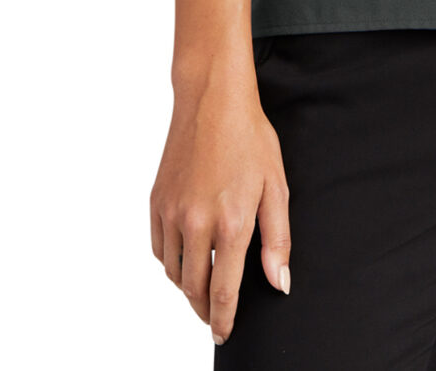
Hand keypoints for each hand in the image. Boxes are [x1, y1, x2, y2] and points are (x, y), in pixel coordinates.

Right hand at [149, 56, 291, 346]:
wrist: (211, 100)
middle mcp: (196, 222)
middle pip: (194, 289)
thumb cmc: (249, 139)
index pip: (224, 291)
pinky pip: (159, 248)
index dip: (224, 320)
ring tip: (203, 290)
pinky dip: (171, 262)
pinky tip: (186, 260)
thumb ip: (277, 241)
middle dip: (205, 310)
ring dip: (187, 288)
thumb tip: (279, 282)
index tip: (225, 335)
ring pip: (173, 272)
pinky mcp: (155, 202)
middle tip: (216, 318)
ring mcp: (171, 212)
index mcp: (231, 222)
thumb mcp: (276, 188)